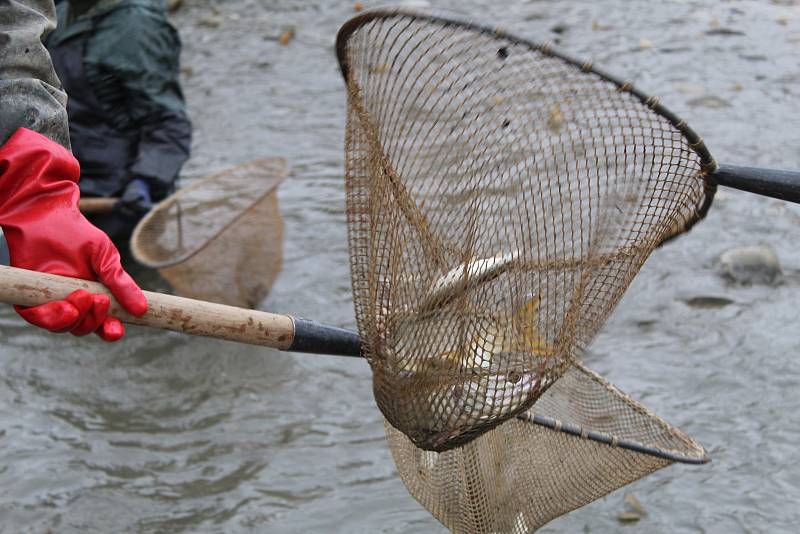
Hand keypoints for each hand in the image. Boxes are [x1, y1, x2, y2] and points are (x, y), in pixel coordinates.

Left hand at [0, 128, 146, 340]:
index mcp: (95, 297)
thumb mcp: (106, 258)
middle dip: (94, 321)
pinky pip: (39, 319)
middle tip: (99, 299)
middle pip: (86, 328)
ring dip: (75, 318)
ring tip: (81, 296)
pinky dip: (52, 317)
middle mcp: (74, 303)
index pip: (105, 323)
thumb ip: (121, 283)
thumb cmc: (77, 234)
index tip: (117, 330)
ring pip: (65, 327)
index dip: (111, 331)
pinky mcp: (29, 299)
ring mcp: (51, 302)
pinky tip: (63, 304)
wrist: (44, 217)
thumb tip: (142, 308)